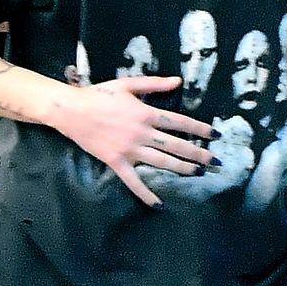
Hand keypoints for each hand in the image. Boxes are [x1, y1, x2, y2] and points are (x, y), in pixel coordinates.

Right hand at [52, 76, 213, 207]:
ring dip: (182, 169)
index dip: (200, 129)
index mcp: (146, 113)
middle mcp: (142, 133)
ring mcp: (129, 150)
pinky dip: (146, 194)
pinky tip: (159, 204)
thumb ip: (154, 84)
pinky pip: (134, 181)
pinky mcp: (116, 162)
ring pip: (161, 162)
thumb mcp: (128, 84)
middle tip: (215, 161)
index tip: (215, 135)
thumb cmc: (99, 94)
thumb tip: (178, 81)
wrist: (71, 110)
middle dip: (198, 154)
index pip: (180, 122)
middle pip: (176, 146)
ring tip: (198, 174)